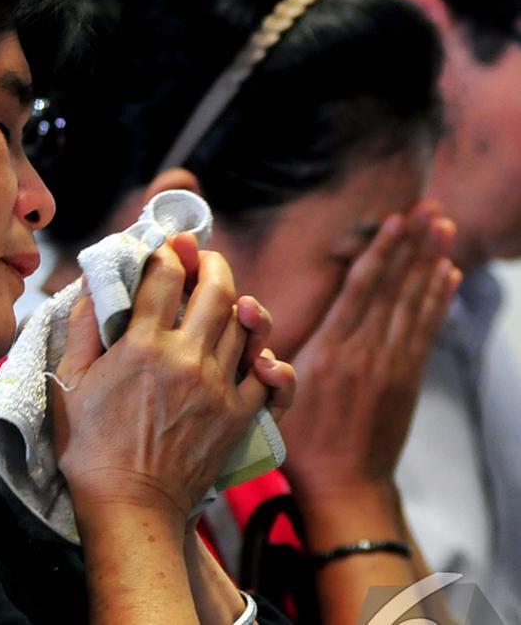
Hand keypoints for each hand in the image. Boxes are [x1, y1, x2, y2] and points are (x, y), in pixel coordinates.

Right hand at [52, 235, 293, 524]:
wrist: (130, 505)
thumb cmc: (89, 448)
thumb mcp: (68, 383)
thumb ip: (81, 328)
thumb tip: (91, 285)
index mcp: (143, 345)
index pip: (165, 276)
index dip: (166, 253)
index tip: (164, 248)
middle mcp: (187, 358)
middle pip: (217, 289)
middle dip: (211, 263)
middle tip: (202, 258)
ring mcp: (220, 387)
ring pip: (246, 325)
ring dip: (239, 301)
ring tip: (228, 295)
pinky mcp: (240, 415)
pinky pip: (272, 375)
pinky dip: (269, 357)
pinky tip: (256, 350)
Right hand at [281, 202, 459, 503]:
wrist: (342, 485)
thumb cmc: (299, 444)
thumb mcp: (271, 395)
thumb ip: (266, 352)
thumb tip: (246, 314)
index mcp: (331, 352)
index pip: (361, 290)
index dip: (380, 252)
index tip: (394, 220)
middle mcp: (366, 354)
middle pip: (394, 288)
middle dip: (412, 244)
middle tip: (428, 207)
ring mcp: (392, 367)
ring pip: (414, 303)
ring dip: (430, 261)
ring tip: (442, 226)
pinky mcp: (407, 380)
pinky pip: (426, 330)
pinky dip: (438, 300)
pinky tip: (447, 274)